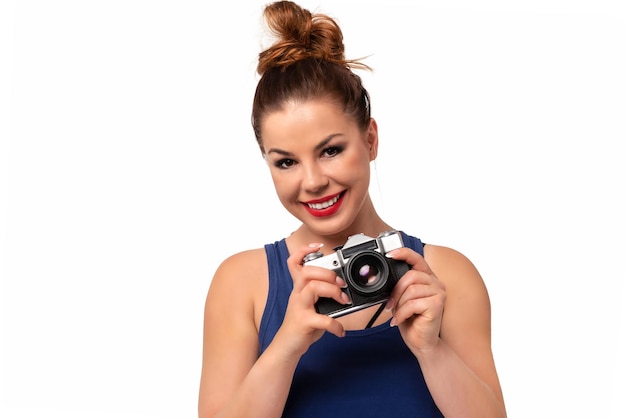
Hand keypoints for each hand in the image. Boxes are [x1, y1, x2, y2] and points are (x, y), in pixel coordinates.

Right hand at [273, 243, 347, 358]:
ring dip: (333, 291)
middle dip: (328, 273)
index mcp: (299, 288)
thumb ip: (324, 296)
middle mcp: (297, 294)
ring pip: (313, 288)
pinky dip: (335, 325)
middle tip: (341, 284)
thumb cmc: (303, 326)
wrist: (287, 347)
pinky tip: (339, 330)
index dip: (303, 250)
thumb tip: (346, 292)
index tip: (318, 246)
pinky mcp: (303, 322)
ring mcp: (298, 307)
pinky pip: (322, 319)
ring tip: (344, 301)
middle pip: (307, 272)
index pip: (294, 262)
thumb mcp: (312, 306)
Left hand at [385, 247, 445, 354]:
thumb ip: (397, 287)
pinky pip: (413, 303)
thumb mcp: (401, 300)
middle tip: (390, 305)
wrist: (422, 343)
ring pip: (411, 290)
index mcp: (427, 278)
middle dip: (396, 291)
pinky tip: (400, 320)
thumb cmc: (412, 321)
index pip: (417, 259)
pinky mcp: (438, 304)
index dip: (404, 253)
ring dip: (399, 304)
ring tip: (398, 314)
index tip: (390, 254)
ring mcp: (439, 293)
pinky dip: (402, 313)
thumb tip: (378, 278)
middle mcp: (436, 283)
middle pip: (411, 276)